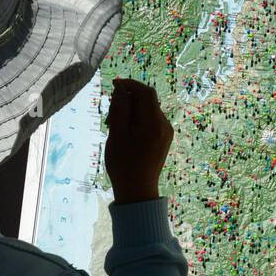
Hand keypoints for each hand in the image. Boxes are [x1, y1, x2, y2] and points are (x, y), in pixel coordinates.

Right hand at [104, 78, 173, 203]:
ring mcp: (166, 133)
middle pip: (147, 101)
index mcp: (155, 123)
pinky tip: (125, 133)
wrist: (137, 191)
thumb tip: (120, 88)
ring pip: (147, 111)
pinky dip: (137, 121)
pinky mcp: (163, 139)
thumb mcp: (117, 134)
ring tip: (115, 126)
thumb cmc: (124, 164)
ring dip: (131, 111)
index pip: (146, 92)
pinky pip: (150, 121)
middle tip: (110, 114)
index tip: (113, 84)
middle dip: (128, 100)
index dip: (130, 85)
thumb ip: (119, 108)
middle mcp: (164, 125)